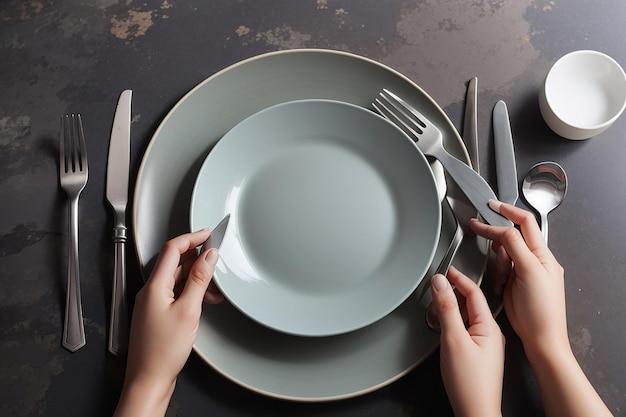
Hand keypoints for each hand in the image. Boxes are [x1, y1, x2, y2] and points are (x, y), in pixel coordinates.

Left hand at [114, 229, 222, 416]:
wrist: (149, 380)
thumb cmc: (162, 352)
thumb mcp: (189, 310)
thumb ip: (200, 280)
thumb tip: (209, 256)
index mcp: (154, 286)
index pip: (172, 249)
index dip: (191, 237)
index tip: (208, 233)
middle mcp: (150, 291)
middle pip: (175, 263)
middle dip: (198, 259)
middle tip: (216, 260)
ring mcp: (153, 303)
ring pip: (177, 278)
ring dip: (197, 278)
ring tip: (214, 289)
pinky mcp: (158, 314)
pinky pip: (176, 292)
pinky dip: (192, 292)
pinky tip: (205, 300)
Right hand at [430, 267, 504, 416]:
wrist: (476, 412)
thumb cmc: (470, 383)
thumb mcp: (453, 339)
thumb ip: (446, 309)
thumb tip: (440, 284)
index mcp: (489, 326)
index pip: (474, 292)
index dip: (458, 278)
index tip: (445, 269)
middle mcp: (491, 333)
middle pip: (472, 302)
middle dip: (455, 289)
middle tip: (438, 282)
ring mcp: (486, 345)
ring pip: (469, 315)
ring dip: (454, 304)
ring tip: (440, 299)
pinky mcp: (480, 354)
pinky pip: (468, 328)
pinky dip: (456, 319)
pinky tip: (446, 324)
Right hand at [470, 200, 567, 356]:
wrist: (539, 338)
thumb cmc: (541, 310)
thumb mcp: (529, 270)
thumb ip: (516, 246)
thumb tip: (504, 229)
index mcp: (542, 254)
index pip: (524, 223)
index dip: (507, 211)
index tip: (489, 206)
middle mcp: (534, 260)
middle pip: (509, 239)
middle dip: (497, 244)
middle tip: (485, 247)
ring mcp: (523, 272)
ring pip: (502, 256)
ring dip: (497, 265)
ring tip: (502, 281)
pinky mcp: (513, 284)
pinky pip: (499, 271)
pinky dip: (496, 277)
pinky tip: (500, 288)